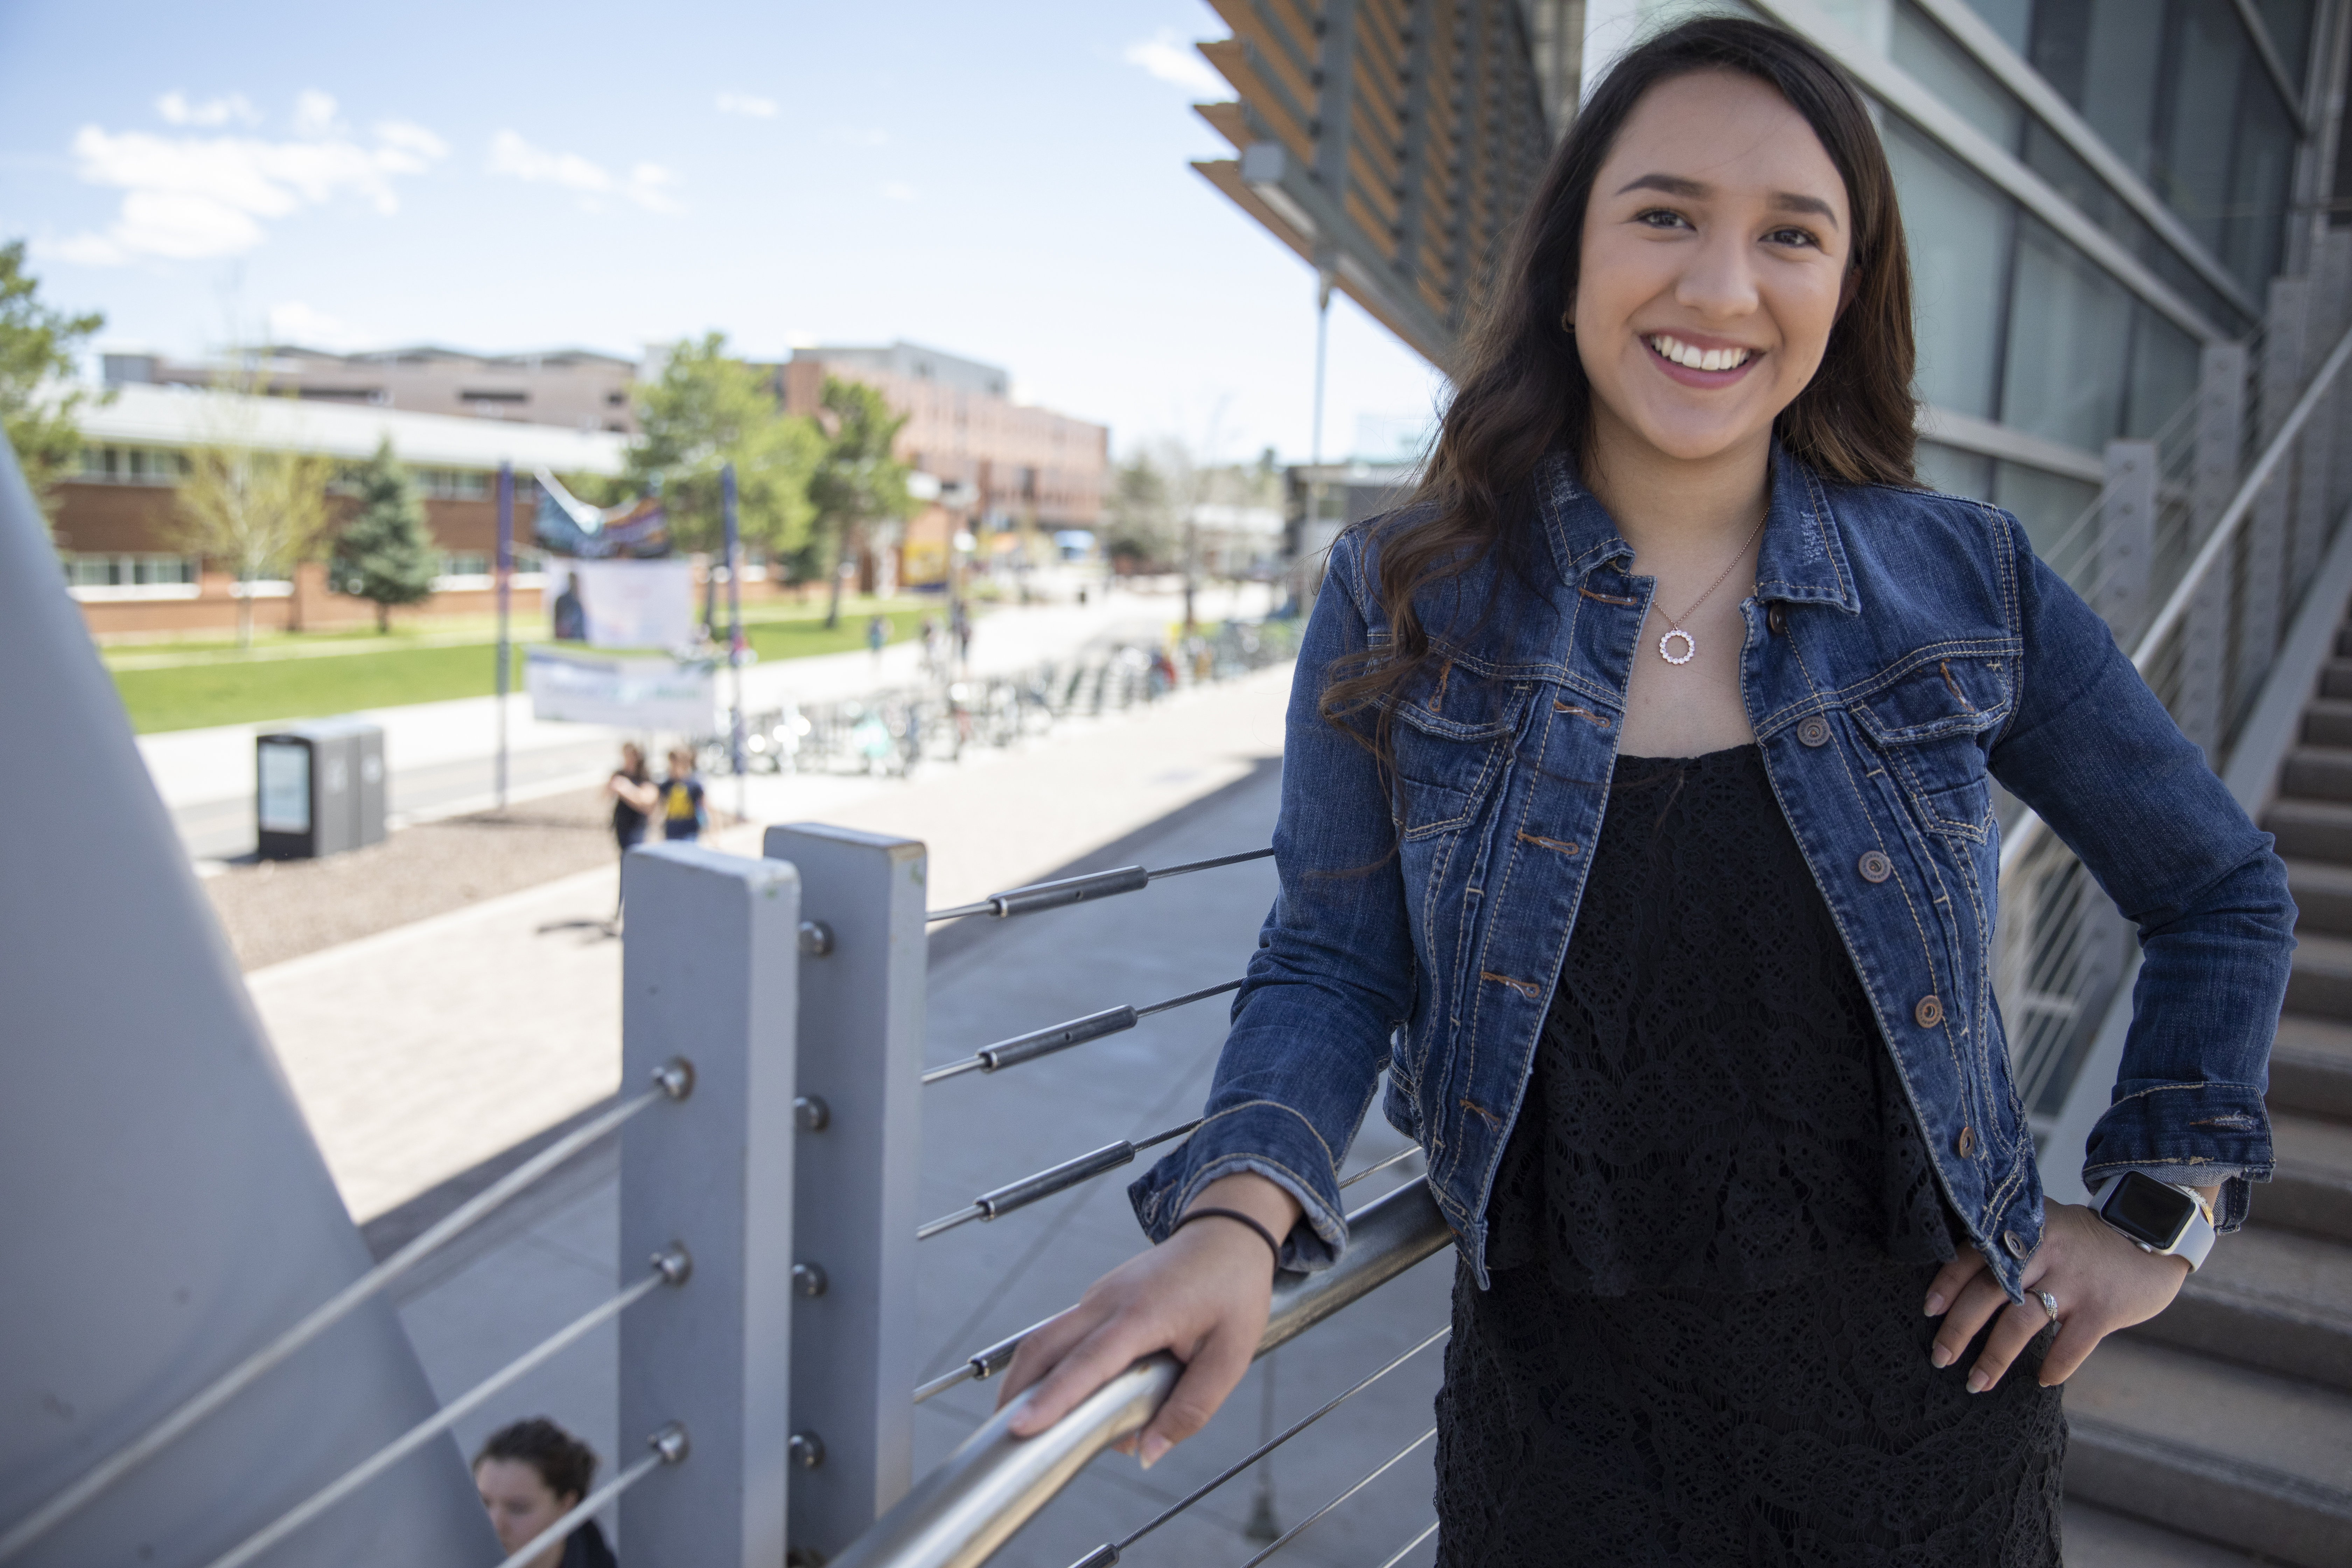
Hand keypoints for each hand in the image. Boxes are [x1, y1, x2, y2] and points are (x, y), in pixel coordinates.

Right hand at [996, 1174, 1299, 1467]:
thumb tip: (1147, 1452)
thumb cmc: (1233, 1289)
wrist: (1227, 1233)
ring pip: (1047, 1338)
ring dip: (1030, 1379)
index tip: (1020, 1428)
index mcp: (1142, 1313)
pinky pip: (1066, 1334)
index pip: (1087, 1362)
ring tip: (1024, 1423)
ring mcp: (1098, 1296)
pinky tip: (1066, 1397)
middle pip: (1044, 1346)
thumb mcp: (1230, 1356)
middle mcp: (1108, 1300)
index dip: (1051, 1398)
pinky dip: (1054, 1366)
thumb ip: (1191, 1408)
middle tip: (1003, 1436)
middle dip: (1017, 1392)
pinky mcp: (1098, 1299)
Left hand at [1923, 1199, 2194, 1391]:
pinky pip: (2071, 1345)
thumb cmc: (2080, 1239)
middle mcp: (2044, 1252)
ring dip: (1995, 1356)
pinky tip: (2040, 1379)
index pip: (1974, 1255)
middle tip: (1939, 1357)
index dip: (1948, 1283)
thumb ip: (2006, 1244)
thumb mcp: (2041, 1225)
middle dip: (1960, 1329)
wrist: (2147, 1236)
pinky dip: (2054, 1366)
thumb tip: (1957, 1281)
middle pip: (1989, 1292)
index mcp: (2022, 1229)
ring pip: (2022, 1323)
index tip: (1929, 1310)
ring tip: (1976, 1382)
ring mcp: (2074, 1281)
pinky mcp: (2103, 1308)